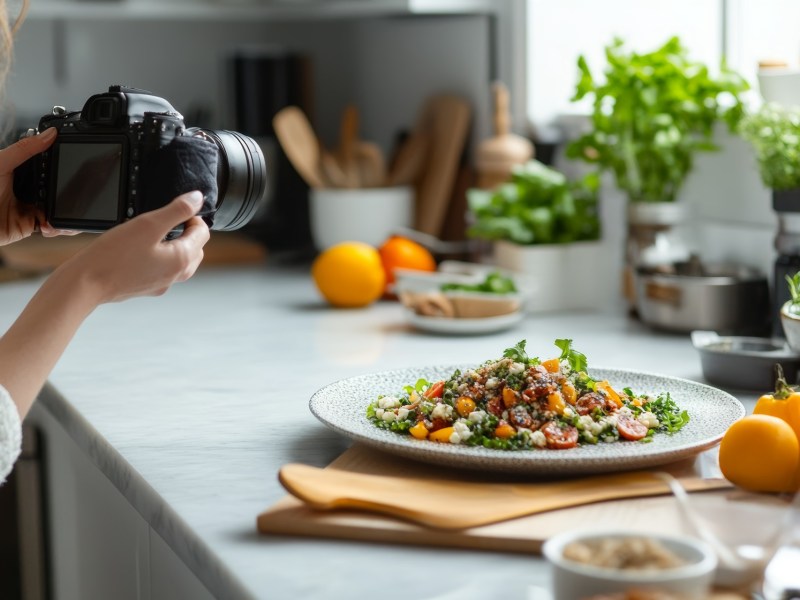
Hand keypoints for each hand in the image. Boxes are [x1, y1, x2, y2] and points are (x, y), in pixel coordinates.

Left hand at [0, 128, 77, 244]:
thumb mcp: (2, 163)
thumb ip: (25, 148)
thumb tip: (49, 134)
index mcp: (15, 171)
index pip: (41, 163)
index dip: (56, 162)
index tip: (69, 160)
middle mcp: (21, 189)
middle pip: (51, 186)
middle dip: (64, 188)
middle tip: (73, 186)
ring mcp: (26, 207)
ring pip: (54, 207)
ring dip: (63, 209)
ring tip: (69, 208)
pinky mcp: (28, 224)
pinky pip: (49, 225)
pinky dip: (57, 226)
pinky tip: (56, 223)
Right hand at [60, 191, 209, 303]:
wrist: (86, 283)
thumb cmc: (114, 255)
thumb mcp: (148, 224)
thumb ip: (176, 210)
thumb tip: (197, 198)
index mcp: (182, 260)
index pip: (203, 233)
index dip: (192, 216)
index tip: (177, 210)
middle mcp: (176, 275)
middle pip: (196, 249)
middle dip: (187, 232)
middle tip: (168, 220)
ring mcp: (161, 284)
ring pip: (180, 261)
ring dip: (175, 245)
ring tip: (154, 233)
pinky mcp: (146, 288)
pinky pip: (162, 269)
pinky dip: (160, 257)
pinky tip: (140, 249)